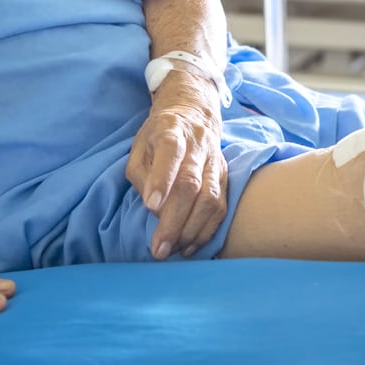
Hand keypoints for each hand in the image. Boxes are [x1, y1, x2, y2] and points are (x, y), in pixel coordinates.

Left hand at [126, 71, 227, 260]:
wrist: (194, 115)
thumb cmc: (158, 136)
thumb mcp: (138, 146)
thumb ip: (141, 174)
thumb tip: (154, 208)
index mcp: (171, 129)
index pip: (170, 151)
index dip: (162, 179)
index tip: (150, 206)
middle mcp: (198, 144)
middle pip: (191, 183)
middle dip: (174, 220)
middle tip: (158, 248)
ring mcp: (215, 161)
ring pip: (210, 198)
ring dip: (190, 230)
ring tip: (172, 250)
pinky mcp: (226, 177)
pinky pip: (220, 208)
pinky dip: (205, 232)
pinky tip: (189, 246)